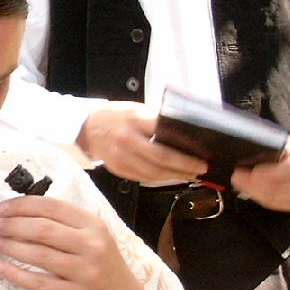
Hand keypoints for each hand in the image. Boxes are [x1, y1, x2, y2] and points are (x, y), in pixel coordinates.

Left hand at [0, 194, 150, 289]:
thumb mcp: (95, 236)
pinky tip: (2, 267)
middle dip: (13, 225)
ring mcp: (84, 272)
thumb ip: (66, 222)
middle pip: (42, 229)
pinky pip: (39, 283)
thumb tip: (23, 210)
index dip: (23, 205)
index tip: (4, 207)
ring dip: (12, 246)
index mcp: (93, 226)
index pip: (52, 207)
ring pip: (39, 255)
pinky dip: (16, 274)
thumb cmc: (103, 265)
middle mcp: (91, 246)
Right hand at [78, 102, 207, 185]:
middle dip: (184, 166)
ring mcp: (120, 157)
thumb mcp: (136, 110)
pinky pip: (143, 178)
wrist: (88, 127)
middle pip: (161, 158)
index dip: (184, 148)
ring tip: (190, 174)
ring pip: (153, 172)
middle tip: (201, 168)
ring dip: (175, 176)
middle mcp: (126, 139)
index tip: (200, 154)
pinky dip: (160, 179)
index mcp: (133, 119)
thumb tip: (184, 134)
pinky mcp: (118, 169)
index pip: (163, 134)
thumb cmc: (116, 116)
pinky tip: (172, 176)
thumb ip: (156, 120)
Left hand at [230, 136, 289, 210]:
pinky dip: (263, 199)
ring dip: (255, 192)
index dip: (267, 172)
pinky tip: (252, 192)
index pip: (289, 168)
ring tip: (240, 184)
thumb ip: (273, 147)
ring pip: (278, 198)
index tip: (248, 170)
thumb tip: (249, 153)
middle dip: (253, 184)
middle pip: (280, 186)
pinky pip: (279, 205)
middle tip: (237, 177)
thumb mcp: (288, 139)